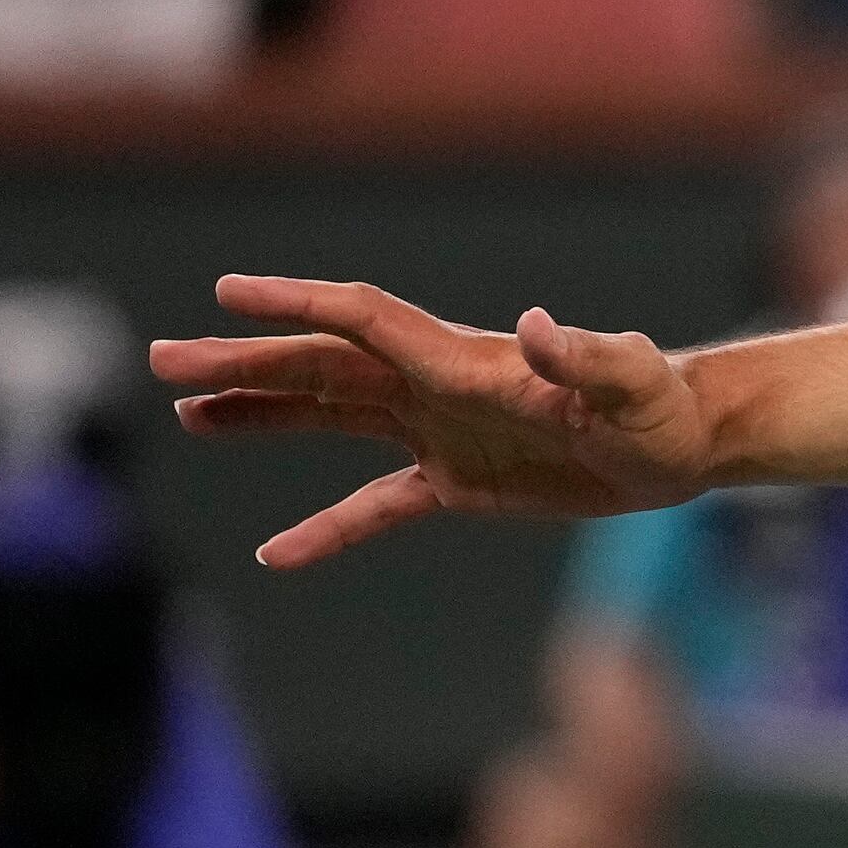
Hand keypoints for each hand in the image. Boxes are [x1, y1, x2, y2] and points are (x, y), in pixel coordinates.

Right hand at [149, 282, 720, 566]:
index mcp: (463, 362)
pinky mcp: (458, 482)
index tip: (227, 292)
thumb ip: (586, 356)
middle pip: (322, 367)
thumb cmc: (663, 407)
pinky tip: (275, 555)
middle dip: (244, 361)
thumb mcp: (630, 383)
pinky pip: (375, 505)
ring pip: (329, 418)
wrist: (684, 444)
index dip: (296, 305)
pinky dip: (326, 527)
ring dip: (262, 414)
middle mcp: (437, 388)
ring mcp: (440, 433)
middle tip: (163, 360)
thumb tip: (541, 327)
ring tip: (191, 413)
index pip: (363, 322)